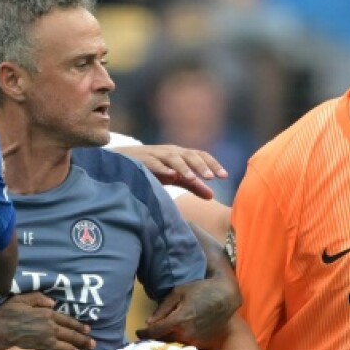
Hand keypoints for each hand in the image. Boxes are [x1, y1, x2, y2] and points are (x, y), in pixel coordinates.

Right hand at [0, 293, 94, 349]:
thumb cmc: (5, 317)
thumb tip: (53, 303)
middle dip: (84, 342)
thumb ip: (38, 298)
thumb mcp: (20, 300)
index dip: (79, 326)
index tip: (87, 330)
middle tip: (92, 345)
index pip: (69, 321)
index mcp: (47, 315)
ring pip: (68, 349)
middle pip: (72, 337)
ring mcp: (48, 344)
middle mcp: (51, 330)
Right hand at [113, 144, 227, 199]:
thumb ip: (193, 185)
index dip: (213, 164)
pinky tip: (170, 175)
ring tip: (193, 178)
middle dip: (201, 166)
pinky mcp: (143, 160)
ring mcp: (157, 154)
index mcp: (181, 155)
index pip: (201, 156)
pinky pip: (154, 163)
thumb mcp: (175, 177)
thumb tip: (212, 197)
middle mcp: (172, 152)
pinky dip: (162, 168)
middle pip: (190, 155)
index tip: (225, 176)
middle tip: (212, 177)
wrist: (124, 162)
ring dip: (184, 167)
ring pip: (174, 158)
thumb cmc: (153, 169)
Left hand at [138, 279, 236, 345]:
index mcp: (177, 321)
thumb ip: (162, 308)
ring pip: (174, 344)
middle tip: (149, 334)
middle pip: (163, 341)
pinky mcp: (202, 343)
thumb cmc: (201, 291)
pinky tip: (179, 334)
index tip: (138, 332)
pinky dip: (180, 340)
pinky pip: (186, 344)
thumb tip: (148, 322)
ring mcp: (194, 340)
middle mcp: (185, 334)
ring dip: (167, 340)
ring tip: (163, 335)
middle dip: (155, 338)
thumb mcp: (179, 293)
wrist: (226, 298)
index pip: (153, 332)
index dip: (143, 333)